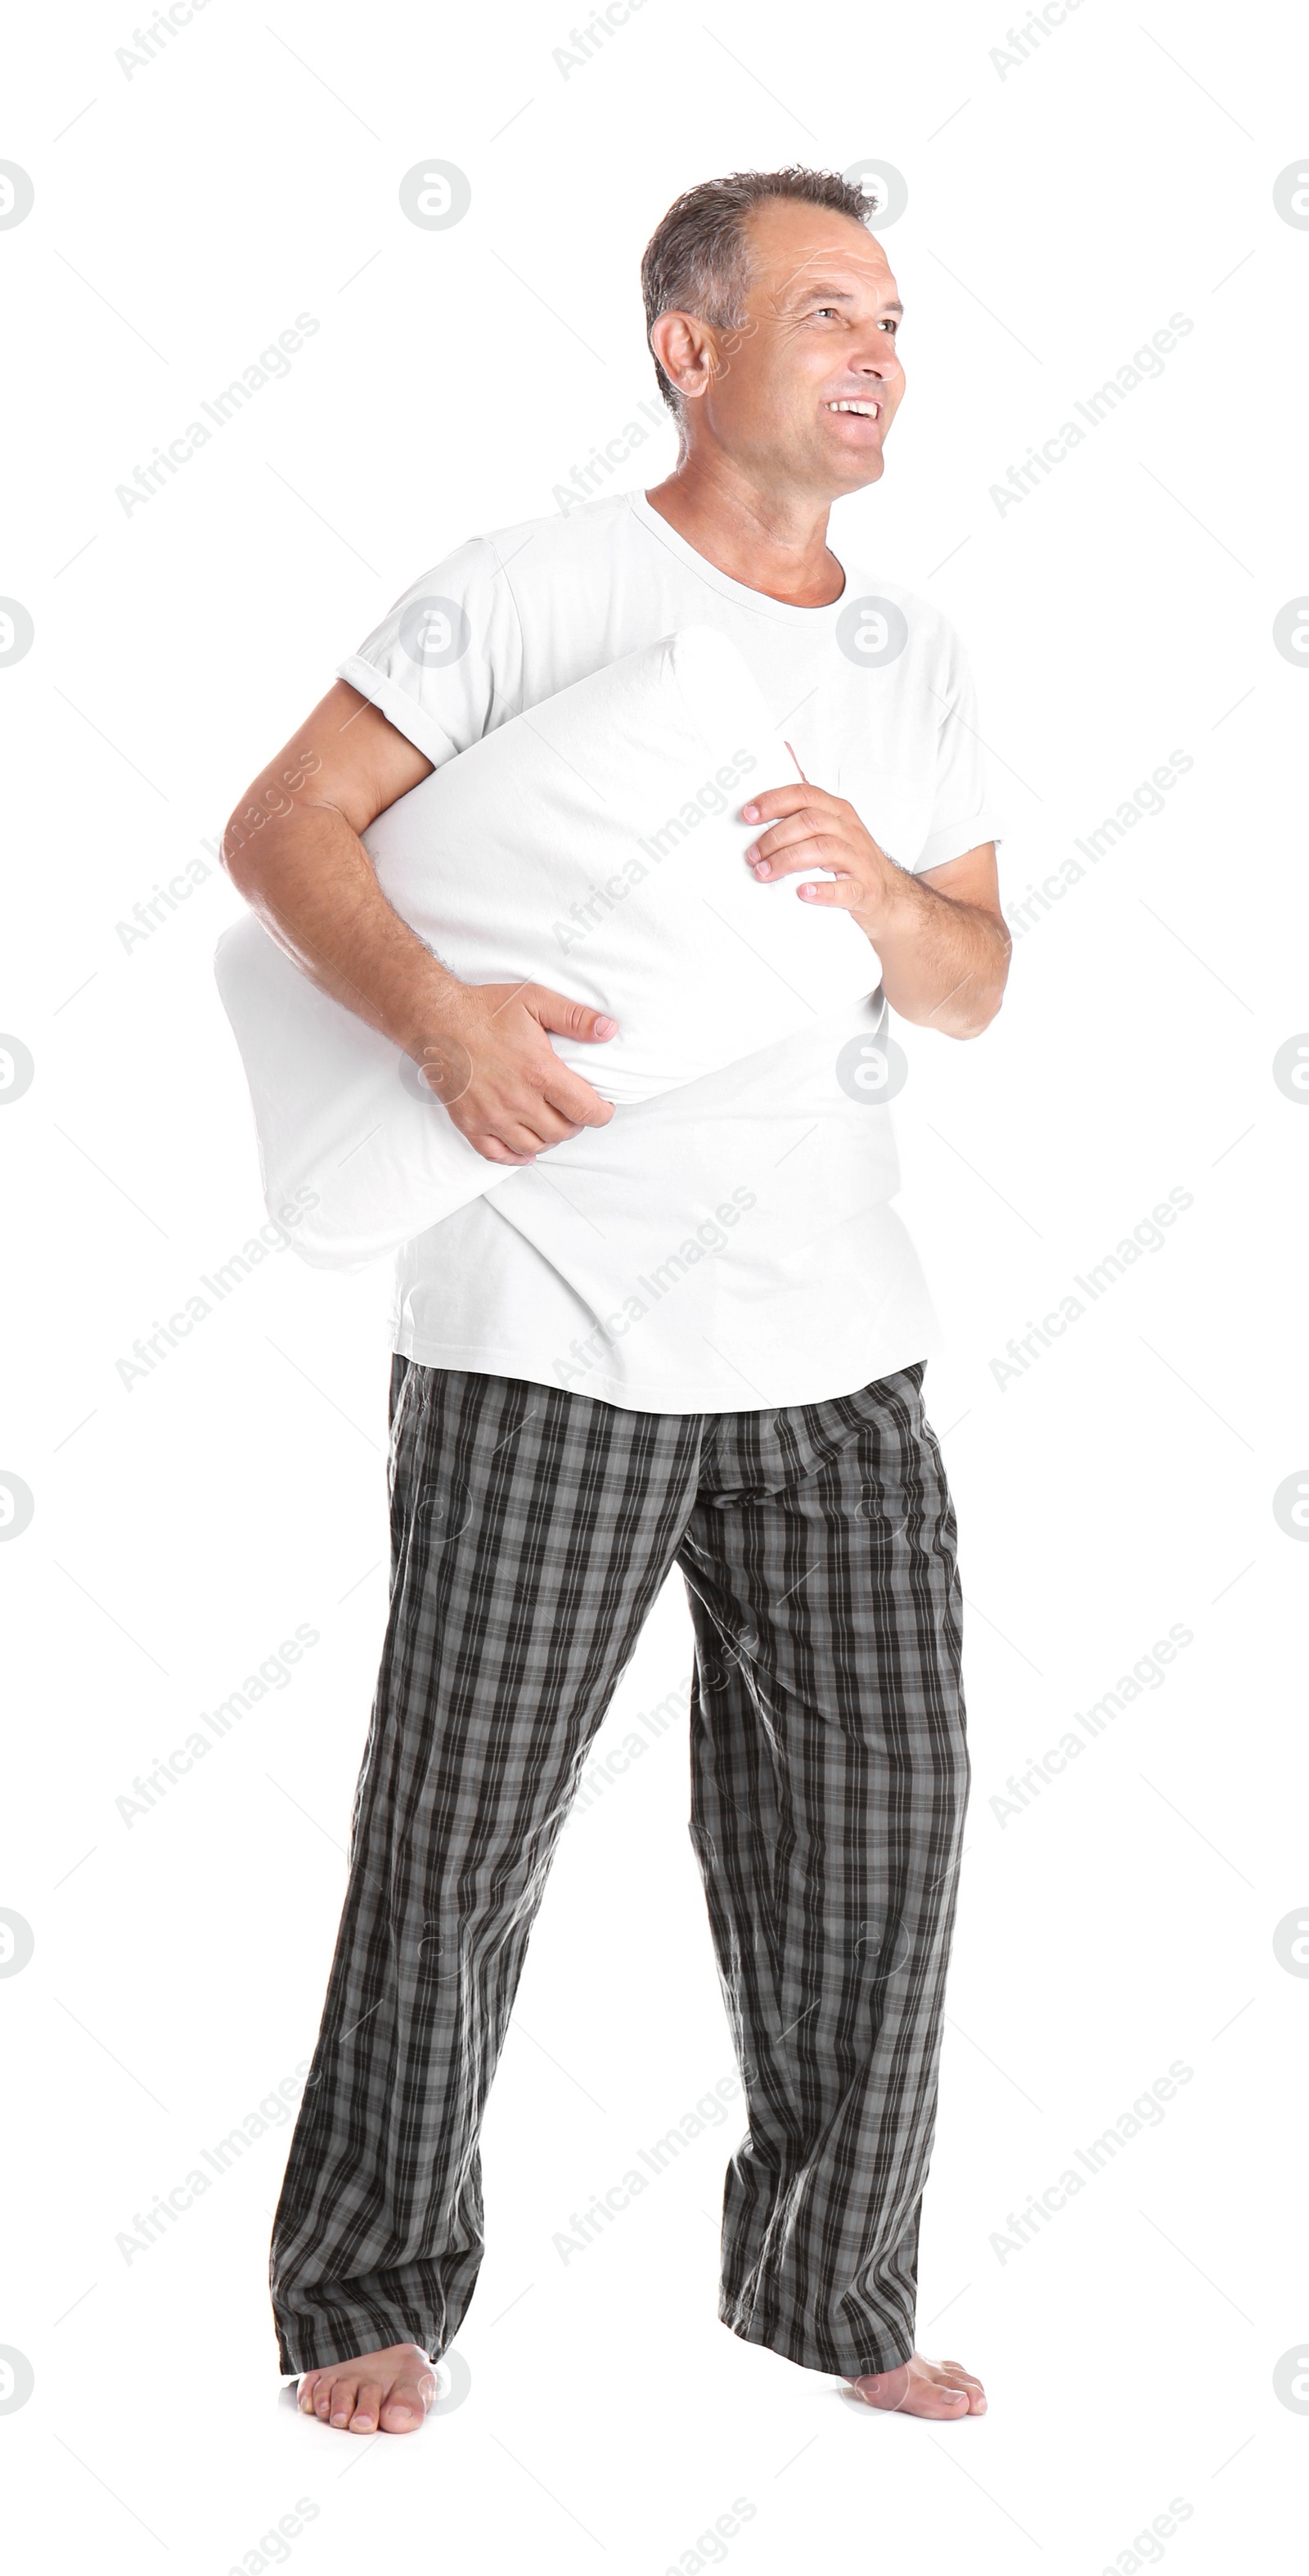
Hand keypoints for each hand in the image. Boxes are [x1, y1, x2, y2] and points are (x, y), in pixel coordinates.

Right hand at [406, 980, 617, 1165]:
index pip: (586, 1111)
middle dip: (576, 1124)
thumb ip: (575, 1017)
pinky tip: (526, 1150)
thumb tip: (609, 1030)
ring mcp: (492, 1116)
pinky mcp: (470, 1124)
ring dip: (549, 1139)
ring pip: (534, 1146)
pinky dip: (515, 1157)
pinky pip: (497, 1154)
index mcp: (540, 1072)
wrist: (435, 1019)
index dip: (602, 1113)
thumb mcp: (536, 1000)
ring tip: (551, 1123)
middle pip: (563, 1132)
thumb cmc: (485, 1008)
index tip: (602, 1107)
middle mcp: (518, 1101)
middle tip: (574, 1110)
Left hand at [741, 783, 902, 935]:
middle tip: (752, 855)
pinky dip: (822, 891)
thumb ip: (805, 805)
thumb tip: (780, 767)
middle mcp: (849, 831)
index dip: (774, 802)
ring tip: (765, 872)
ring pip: (822, 849)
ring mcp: (859, 860)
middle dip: (775, 837)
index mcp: (837, 812)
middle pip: (810, 822)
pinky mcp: (864, 890)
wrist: (888, 896)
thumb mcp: (830, 827)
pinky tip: (803, 892)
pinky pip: (844, 889)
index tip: (748, 815)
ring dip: (788, 860)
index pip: (804, 795)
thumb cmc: (851, 860)